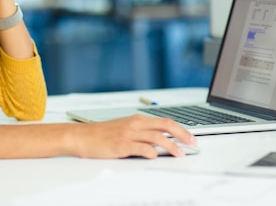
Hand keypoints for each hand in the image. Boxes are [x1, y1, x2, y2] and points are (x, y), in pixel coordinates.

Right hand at [72, 114, 197, 158]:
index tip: (191, 138)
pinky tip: (155, 156)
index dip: (181, 129)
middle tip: (192, 144)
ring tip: (179, 154)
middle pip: (165, 126)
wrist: (82, 136)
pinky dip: (151, 152)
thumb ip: (142, 133)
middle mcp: (135, 124)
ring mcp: (128, 134)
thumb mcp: (125, 129)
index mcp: (138, 120)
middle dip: (182, 135)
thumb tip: (161, 142)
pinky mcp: (121, 145)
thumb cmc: (103, 134)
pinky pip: (141, 148)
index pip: (165, 121)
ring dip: (171, 146)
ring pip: (156, 137)